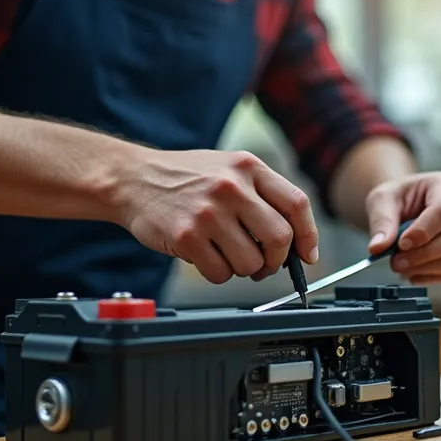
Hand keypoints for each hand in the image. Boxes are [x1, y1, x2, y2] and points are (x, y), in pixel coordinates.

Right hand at [116, 149, 319, 284]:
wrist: (133, 179)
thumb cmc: (185, 178)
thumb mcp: (228, 169)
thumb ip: (262, 195)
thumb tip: (295, 239)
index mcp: (248, 167)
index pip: (296, 204)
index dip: (308, 236)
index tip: (306, 254)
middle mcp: (231, 187)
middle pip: (279, 238)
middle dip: (276, 260)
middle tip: (264, 264)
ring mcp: (208, 212)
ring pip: (250, 263)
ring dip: (243, 269)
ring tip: (226, 254)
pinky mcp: (187, 236)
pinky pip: (220, 273)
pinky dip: (217, 273)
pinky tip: (205, 256)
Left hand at [364, 171, 440, 284]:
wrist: (403, 207)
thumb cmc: (396, 198)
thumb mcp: (381, 200)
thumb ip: (381, 221)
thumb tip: (378, 248)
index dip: (424, 231)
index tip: (401, 244)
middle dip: (426, 254)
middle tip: (396, 261)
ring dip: (429, 268)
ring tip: (401, 266)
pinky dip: (431, 277)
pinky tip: (411, 272)